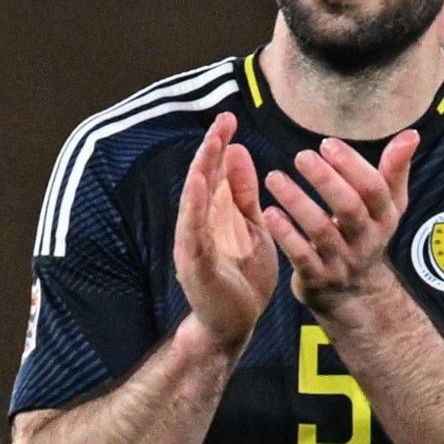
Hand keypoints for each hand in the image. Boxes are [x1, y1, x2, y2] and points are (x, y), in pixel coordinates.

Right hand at [173, 112, 277, 352]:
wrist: (233, 325)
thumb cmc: (243, 278)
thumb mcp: (250, 227)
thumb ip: (243, 193)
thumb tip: (237, 151)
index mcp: (214, 215)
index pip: (214, 173)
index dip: (219, 145)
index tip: (229, 118)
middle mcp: (198, 224)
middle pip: (201, 180)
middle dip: (210, 150)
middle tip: (222, 121)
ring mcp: (193, 244)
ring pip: (193, 201)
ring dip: (200, 172)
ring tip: (209, 145)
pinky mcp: (195, 264)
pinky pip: (193, 231)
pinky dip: (194, 208)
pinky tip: (199, 186)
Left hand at [263, 130, 418, 316]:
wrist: (355, 295)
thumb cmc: (366, 236)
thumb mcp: (387, 206)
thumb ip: (395, 169)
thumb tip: (411, 134)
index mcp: (384, 217)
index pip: (374, 188)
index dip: (352, 165)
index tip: (327, 143)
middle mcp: (366, 240)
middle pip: (349, 208)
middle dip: (325, 180)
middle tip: (301, 156)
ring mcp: (341, 261)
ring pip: (320, 230)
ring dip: (297, 202)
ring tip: (274, 177)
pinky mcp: (317, 278)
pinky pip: (301, 256)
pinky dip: (285, 234)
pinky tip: (269, 212)